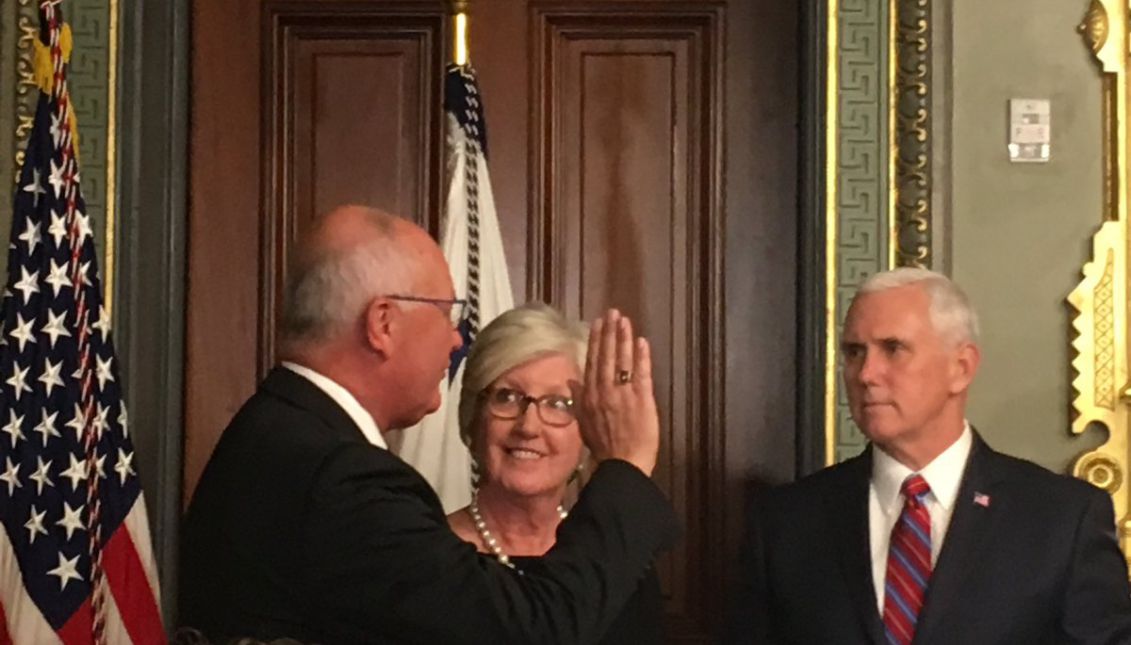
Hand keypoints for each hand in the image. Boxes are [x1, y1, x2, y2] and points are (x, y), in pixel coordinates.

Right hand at [572, 309, 658, 475]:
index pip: (593, 362)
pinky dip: (641, 357)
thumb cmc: (604, 447)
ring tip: (625, 320)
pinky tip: (641, 342)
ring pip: (622, 361)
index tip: (598, 323)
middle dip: (609, 332)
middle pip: (606, 356)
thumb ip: (579, 399)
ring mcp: (623, 395)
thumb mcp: (584, 422)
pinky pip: (641, 374)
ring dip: (623, 339)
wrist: (621, 466)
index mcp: (590, 396)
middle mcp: (604, 391)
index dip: (596, 341)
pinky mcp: (642, 400)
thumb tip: (572, 380)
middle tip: (612, 312)